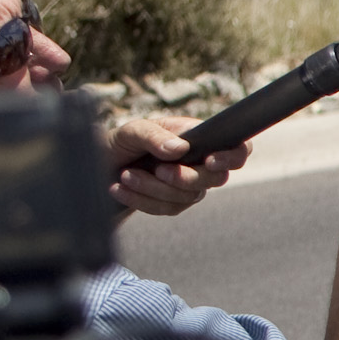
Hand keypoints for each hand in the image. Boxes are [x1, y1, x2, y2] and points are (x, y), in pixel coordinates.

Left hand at [105, 114, 245, 217]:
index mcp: (199, 139)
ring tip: (125, 175)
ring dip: (153, 188)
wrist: (100, 167)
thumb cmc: (121, 143)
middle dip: (186, 178)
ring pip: (189, 197)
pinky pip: (168, 208)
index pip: (238, 149)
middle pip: (216, 179)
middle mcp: (200, 163)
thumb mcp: (132, 131)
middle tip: (159, 170)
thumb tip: (179, 149)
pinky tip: (121, 189)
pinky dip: (142, 200)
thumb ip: (154, 135)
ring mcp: (190, 185)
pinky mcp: (174, 203)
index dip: (232, 157)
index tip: (209, 162)